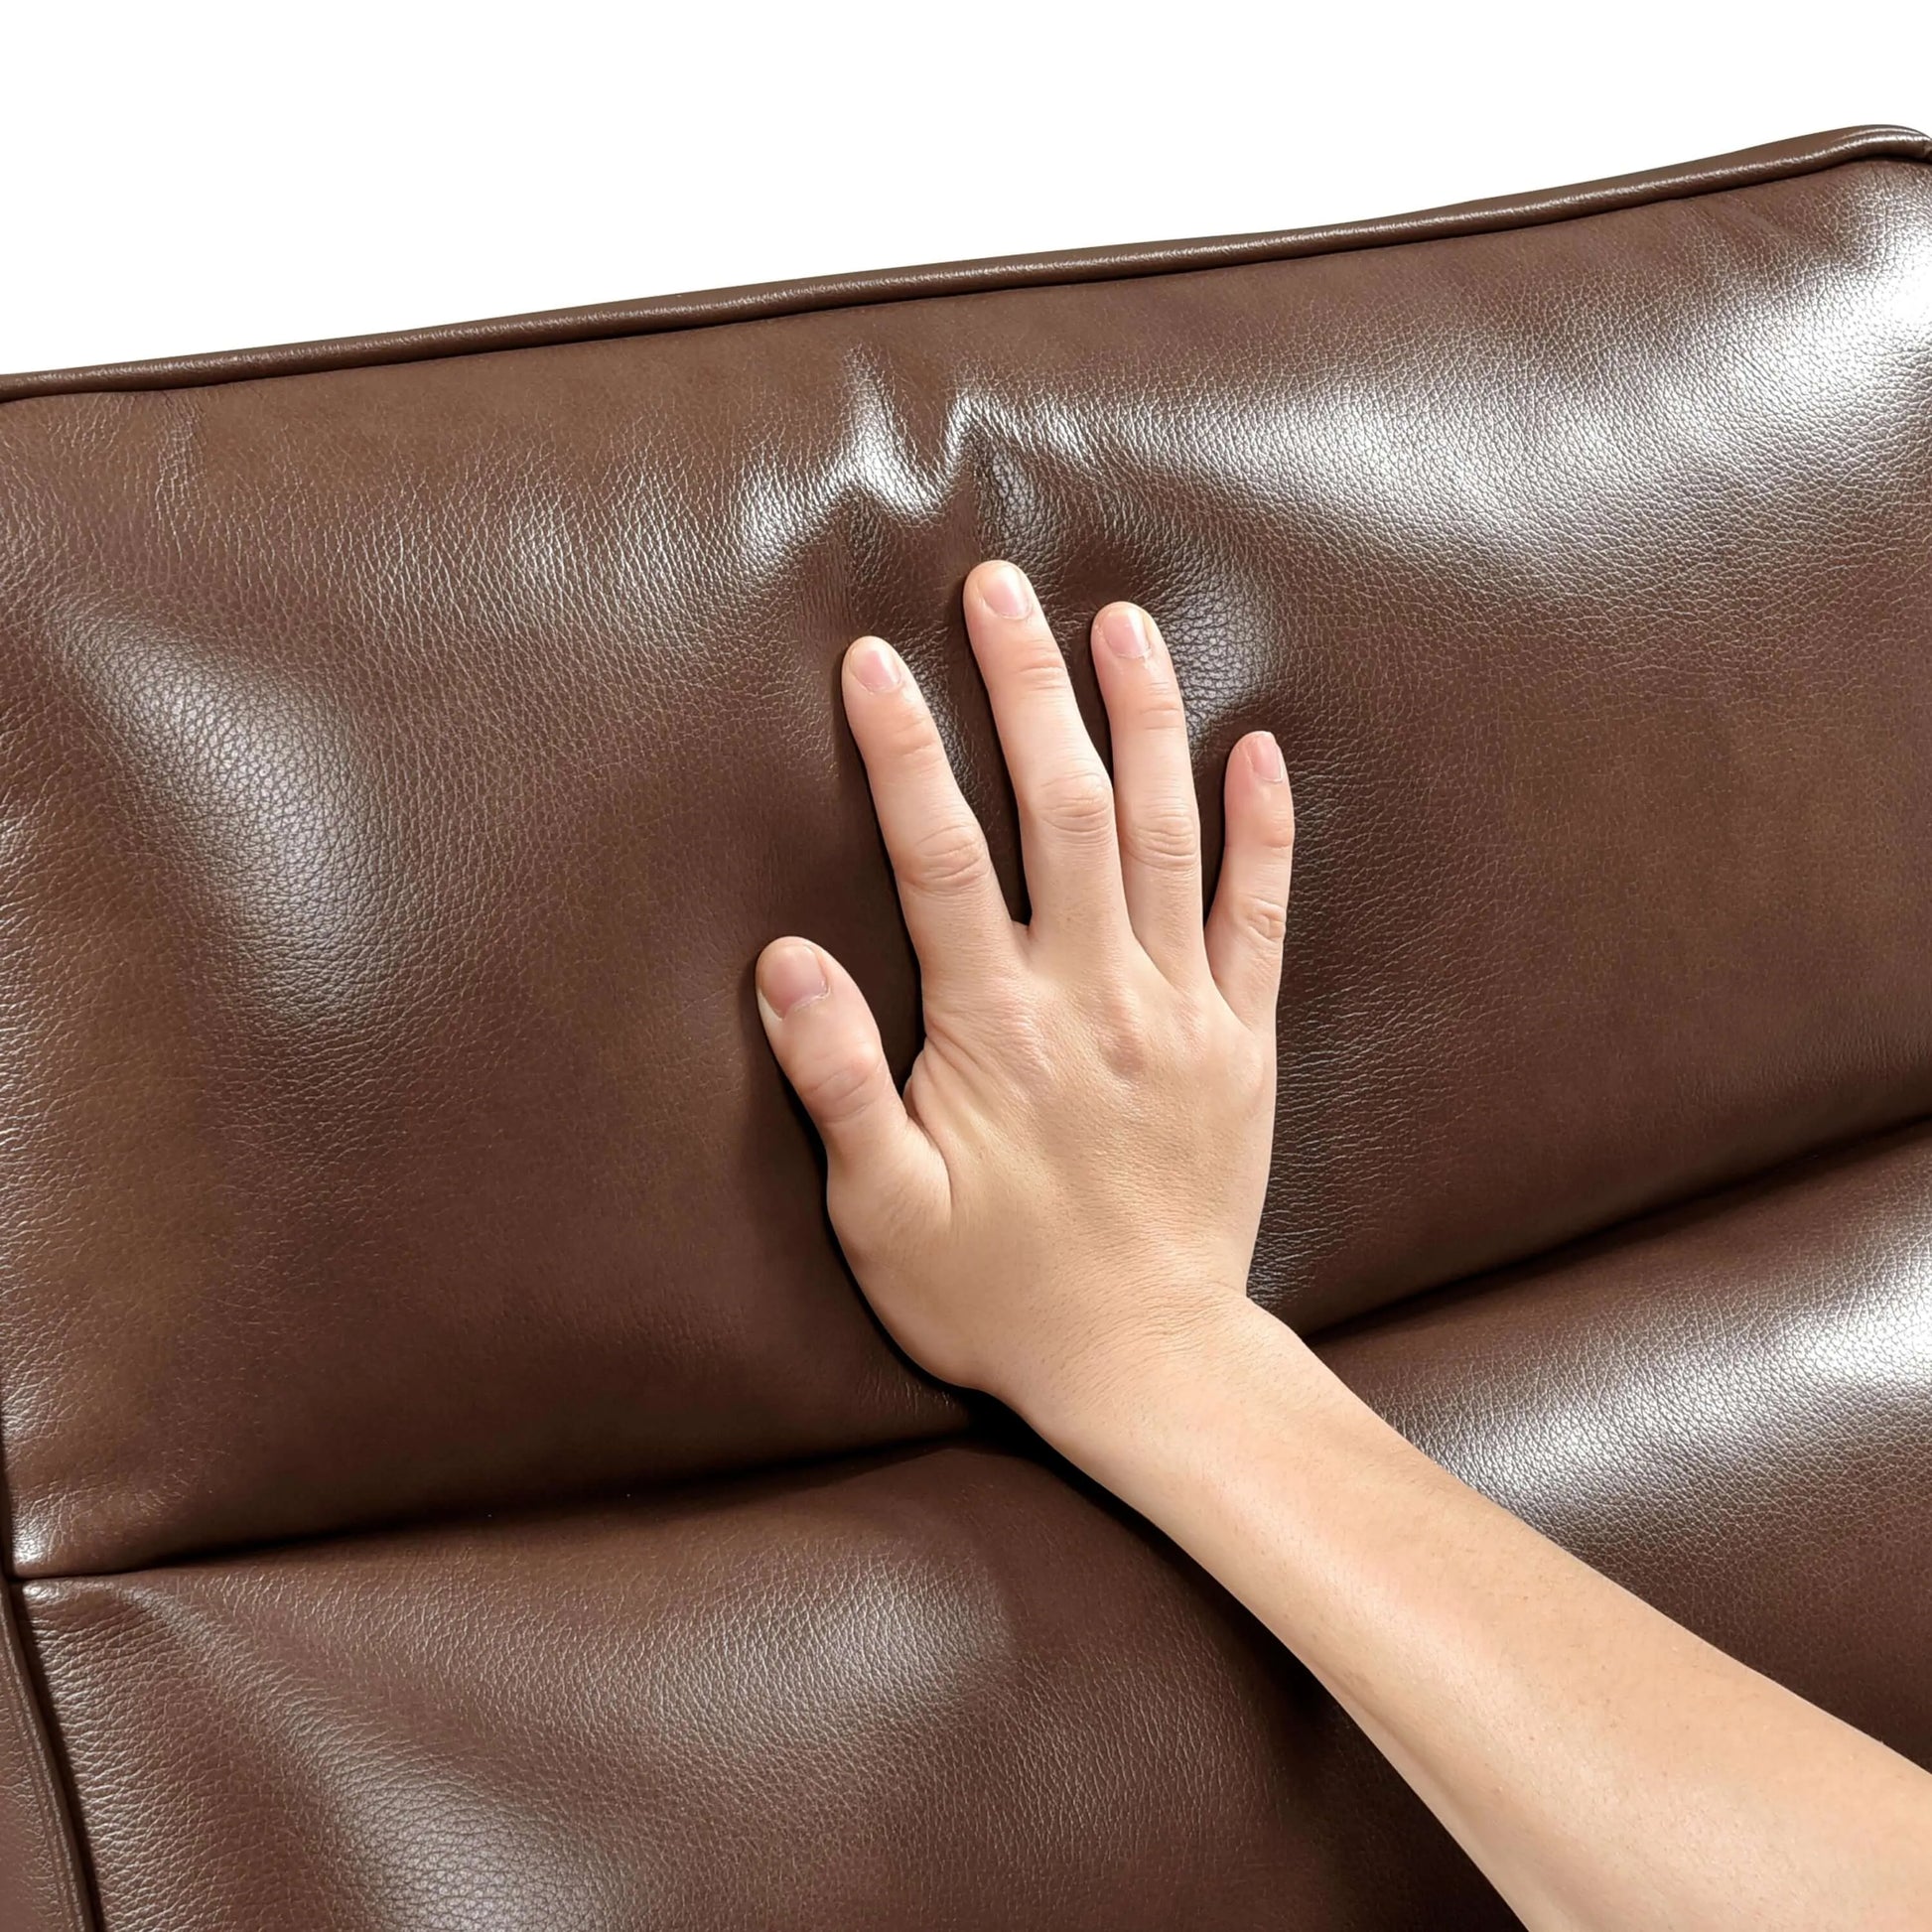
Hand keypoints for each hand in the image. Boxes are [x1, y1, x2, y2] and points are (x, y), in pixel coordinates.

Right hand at [754, 559, 1293, 1439]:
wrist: (1149, 1363)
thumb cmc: (997, 1295)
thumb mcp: (883, 1214)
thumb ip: (838, 1084)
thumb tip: (782, 964)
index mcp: (999, 1030)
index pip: (943, 858)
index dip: (906, 752)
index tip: (874, 659)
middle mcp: (1097, 997)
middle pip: (1064, 810)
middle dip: (1027, 688)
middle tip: (1000, 587)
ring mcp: (1183, 1011)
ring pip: (1166, 835)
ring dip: (1143, 720)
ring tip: (1119, 622)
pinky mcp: (1243, 1039)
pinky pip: (1263, 915)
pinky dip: (1265, 829)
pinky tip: (1257, 746)